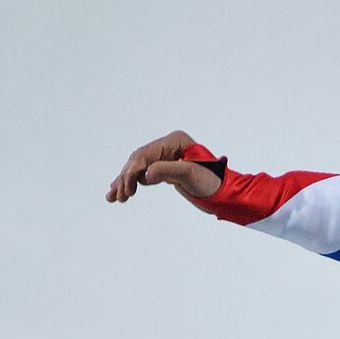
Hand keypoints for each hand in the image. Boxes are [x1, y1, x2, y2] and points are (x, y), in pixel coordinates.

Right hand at [104, 130, 222, 203]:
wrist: (226, 194)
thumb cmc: (213, 183)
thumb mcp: (191, 176)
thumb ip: (168, 171)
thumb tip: (145, 175)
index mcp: (174, 141)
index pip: (145, 155)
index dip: (133, 171)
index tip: (127, 189)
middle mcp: (168, 146)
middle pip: (138, 161)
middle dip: (126, 178)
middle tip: (119, 196)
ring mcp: (166, 157)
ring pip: (138, 168)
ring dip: (124, 182)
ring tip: (113, 197)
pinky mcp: (166, 169)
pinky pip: (144, 174)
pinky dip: (132, 184)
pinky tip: (119, 193)